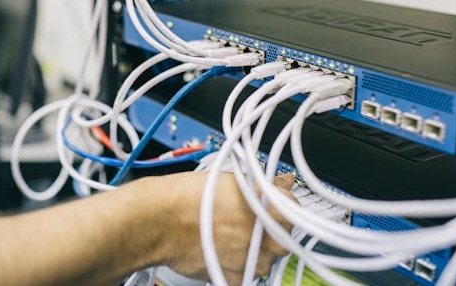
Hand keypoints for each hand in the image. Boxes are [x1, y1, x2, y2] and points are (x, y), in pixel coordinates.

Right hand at [154, 171, 295, 284]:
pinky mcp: (236, 279)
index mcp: (273, 211)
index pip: (294, 210)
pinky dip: (236, 266)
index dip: (279, 207)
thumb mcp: (235, 179)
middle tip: (245, 222)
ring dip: (253, 250)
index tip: (268, 207)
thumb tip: (283, 183)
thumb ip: (267, 185)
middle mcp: (268, 239)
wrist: (161, 220)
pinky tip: (221, 251)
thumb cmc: (191, 197)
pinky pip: (245, 275)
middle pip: (282, 238)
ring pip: (265, 260)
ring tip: (228, 237)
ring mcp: (253, 262)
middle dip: (268, 232)